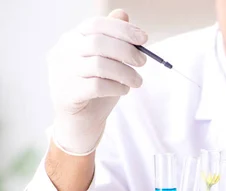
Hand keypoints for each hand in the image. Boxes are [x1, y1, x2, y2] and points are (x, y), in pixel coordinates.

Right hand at [48, 9, 147, 155]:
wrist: (80, 122)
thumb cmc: (95, 88)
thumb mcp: (106, 61)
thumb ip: (112, 39)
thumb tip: (123, 14)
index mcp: (71, 39)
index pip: (96, 24)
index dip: (122, 29)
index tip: (144, 38)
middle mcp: (63, 52)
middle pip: (98, 43)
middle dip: (127, 51)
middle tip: (143, 62)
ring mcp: (62, 73)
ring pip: (99, 65)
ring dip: (126, 72)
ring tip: (137, 81)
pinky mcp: (67, 94)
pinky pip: (98, 86)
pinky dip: (117, 87)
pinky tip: (123, 90)